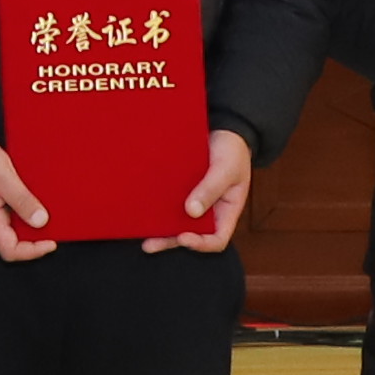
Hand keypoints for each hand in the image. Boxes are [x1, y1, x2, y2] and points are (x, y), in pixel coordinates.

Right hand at [0, 131, 52, 263]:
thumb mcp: (2, 176)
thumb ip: (21, 200)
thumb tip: (41, 221)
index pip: (10, 251)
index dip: (33, 251)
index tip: (51, 241)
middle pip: (12, 241)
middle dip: (34, 236)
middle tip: (53, 223)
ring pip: (10, 228)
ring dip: (28, 221)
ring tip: (43, 208)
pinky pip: (6, 214)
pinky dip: (20, 210)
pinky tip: (29, 198)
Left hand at [148, 127, 255, 254]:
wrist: (224, 130)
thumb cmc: (233, 151)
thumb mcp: (226, 169)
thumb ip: (210, 188)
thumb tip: (191, 211)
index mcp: (227, 211)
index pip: (217, 239)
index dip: (201, 244)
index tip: (184, 237)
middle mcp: (209, 211)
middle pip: (191, 235)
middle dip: (171, 241)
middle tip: (150, 244)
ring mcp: (194, 202)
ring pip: (177, 222)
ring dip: (160, 230)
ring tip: (141, 234)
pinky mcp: (180, 191)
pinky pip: (168, 204)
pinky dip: (157, 209)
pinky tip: (142, 210)